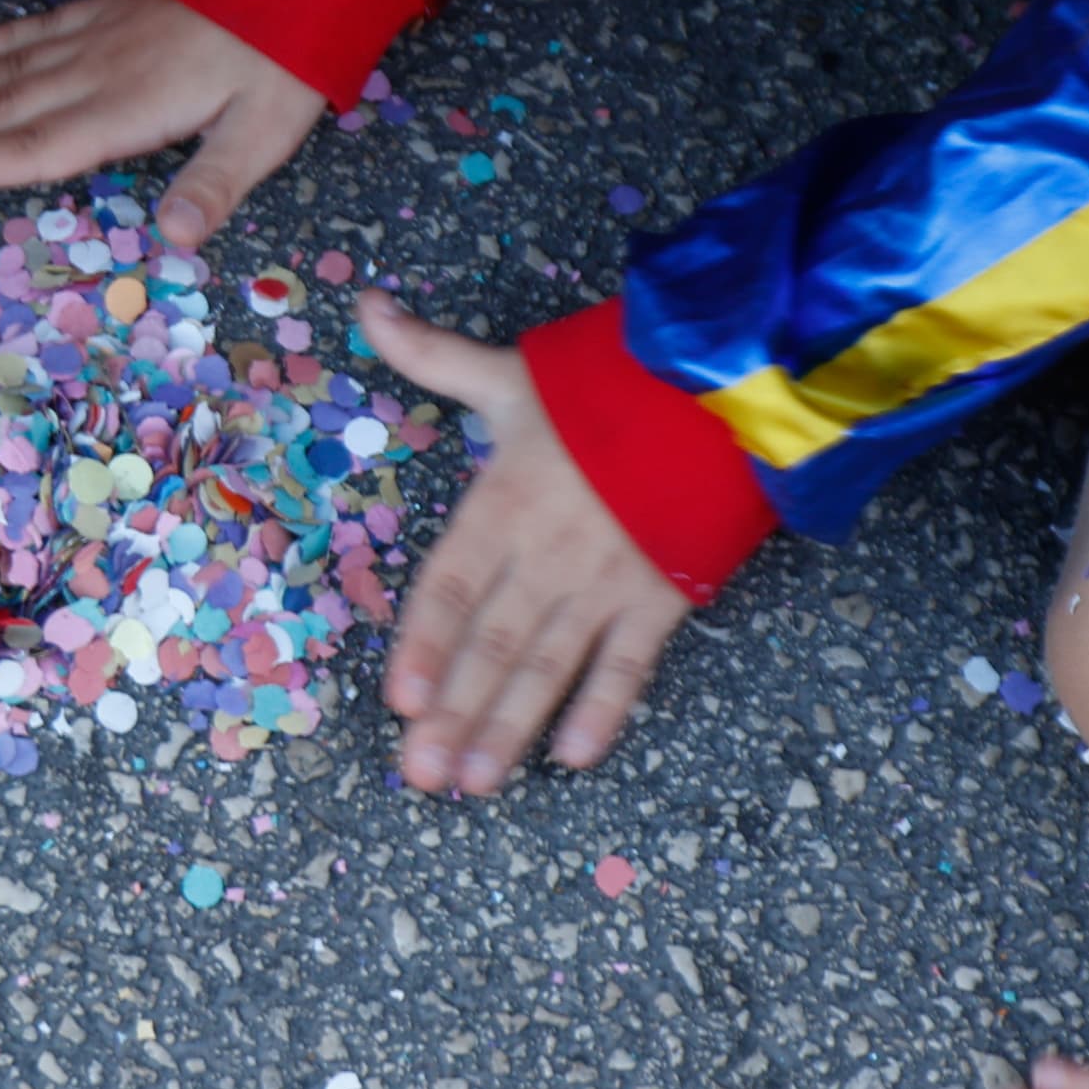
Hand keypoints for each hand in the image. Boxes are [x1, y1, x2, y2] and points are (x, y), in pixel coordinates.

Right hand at [0, 0, 324, 250]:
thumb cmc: (286, 53)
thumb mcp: (268, 128)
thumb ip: (216, 182)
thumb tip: (174, 238)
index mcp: (129, 108)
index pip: (38, 146)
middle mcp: (99, 70)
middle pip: (4, 108)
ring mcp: (99, 33)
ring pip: (8, 68)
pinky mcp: (110, 7)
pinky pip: (39, 27)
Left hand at [360, 292, 693, 792]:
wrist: (722, 391)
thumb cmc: (606, 386)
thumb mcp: (511, 371)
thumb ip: (432, 356)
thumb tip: (366, 305)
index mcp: (504, 500)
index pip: (450, 585)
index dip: (423, 643)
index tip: (400, 700)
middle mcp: (547, 552)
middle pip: (492, 644)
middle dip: (454, 714)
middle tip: (421, 777)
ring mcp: (606, 582)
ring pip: (547, 667)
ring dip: (509, 729)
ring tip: (474, 783)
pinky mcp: (662, 598)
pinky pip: (627, 666)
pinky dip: (602, 712)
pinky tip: (572, 757)